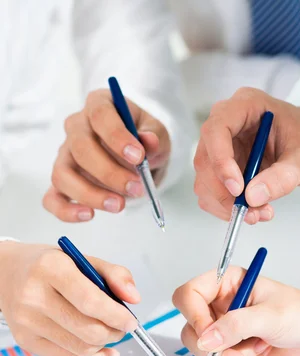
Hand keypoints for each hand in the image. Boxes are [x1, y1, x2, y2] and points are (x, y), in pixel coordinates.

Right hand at [0, 242, 139, 355]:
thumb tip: (134, 299)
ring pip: (80, 348)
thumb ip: (114, 275)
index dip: (116, 315)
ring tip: (109, 333)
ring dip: (104, 345)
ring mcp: (27, 322)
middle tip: (122, 326)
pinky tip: (103, 351)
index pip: (90, 301)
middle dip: (114, 332)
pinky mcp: (25, 341)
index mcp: (51, 268)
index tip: (131, 320)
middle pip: (87, 330)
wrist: (6, 273)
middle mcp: (34, 296)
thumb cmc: (48, 266)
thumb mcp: (82, 259)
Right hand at [43, 89, 170, 221]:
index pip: (100, 116)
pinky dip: (66, 210)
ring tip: (119, 205)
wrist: (137, 157)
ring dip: (91, 194)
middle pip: (81, 148)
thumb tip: (149, 142)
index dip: (117, 137)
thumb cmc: (142, 140)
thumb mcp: (156, 133)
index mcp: (99, 105)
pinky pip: (52, 198)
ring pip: (63, 174)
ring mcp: (65, 155)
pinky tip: (88, 215)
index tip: (138, 157)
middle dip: (110, 173)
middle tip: (137, 188)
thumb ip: (154, 136)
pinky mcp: (62, 182)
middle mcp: (76, 128)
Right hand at [172, 267, 299, 355]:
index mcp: (226, 284)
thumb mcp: (271, 316)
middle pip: (190, 328)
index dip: (193, 315)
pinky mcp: (232, 352)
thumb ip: (236, 326)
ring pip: (204, 352)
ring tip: (260, 348)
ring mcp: (225, 331)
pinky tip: (261, 355)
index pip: (188, 295)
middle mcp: (220, 307)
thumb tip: (205, 340)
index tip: (208, 335)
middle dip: (215, 346)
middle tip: (240, 348)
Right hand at [194, 87, 299, 222]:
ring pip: (204, 180)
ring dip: (225, 204)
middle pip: (205, 160)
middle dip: (223, 192)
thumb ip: (282, 177)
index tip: (238, 189)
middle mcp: (227, 124)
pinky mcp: (221, 168)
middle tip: (250, 212)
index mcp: (245, 106)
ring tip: (258, 213)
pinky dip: (226, 207)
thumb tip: (252, 198)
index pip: (216, 129)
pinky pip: (211, 192)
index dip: (220, 161)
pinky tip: (252, 210)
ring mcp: (220, 147)